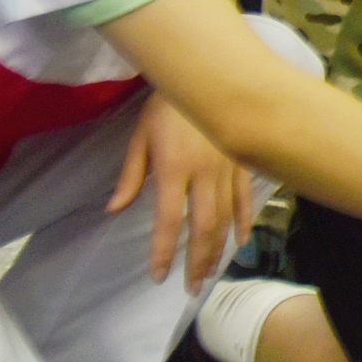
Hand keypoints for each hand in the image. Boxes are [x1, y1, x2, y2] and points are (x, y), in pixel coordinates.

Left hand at [109, 92, 250, 282]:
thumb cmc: (165, 104)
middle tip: (190, 287)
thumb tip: (116, 208)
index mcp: (174, 168)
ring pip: (226, 219)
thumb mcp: (140, 137)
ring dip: (218, 249)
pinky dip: (244, 222)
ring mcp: (228, 169)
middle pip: (203, 227)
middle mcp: (204, 174)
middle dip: (197, 261)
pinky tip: (240, 242)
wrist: (205, 74)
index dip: (165, 251)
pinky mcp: (242, 163)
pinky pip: (245, 199)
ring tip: (209, 272)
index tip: (159, 275)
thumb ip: (131, 176)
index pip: (170, 220)